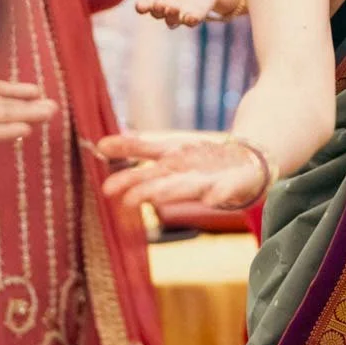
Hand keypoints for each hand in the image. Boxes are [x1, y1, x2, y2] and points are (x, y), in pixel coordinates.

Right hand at [98, 130, 269, 209]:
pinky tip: (212, 199)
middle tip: (128, 200)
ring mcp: (212, 181)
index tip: (107, 190)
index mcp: (170, 169)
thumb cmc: (200, 160)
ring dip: (175, 192)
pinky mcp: (235, 183)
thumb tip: (99, 144)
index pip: (146, 173)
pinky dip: (220, 193)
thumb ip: (135, 147)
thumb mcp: (166, 148)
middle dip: (149, 190)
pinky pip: (228, 188)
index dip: (128, 181)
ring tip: (158, 196)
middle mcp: (187, 179)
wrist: (246, 162)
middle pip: (166, 183)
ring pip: (191, 187)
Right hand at [121, 0, 222, 27]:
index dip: (141, 6)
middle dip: (158, 10)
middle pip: (157, 13)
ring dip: (171, 15)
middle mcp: (164, 8)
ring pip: (172, 20)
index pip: (144, 4)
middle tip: (159, 4)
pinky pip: (191, 21)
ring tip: (173, 7)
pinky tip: (191, 18)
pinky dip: (190, 20)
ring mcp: (179, 14)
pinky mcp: (194, 15)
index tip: (140, 6)